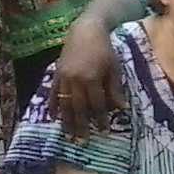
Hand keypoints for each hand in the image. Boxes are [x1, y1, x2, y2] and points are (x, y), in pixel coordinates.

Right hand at [52, 16, 126, 137]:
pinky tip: (53, 118)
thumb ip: (115, 89)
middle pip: (78, 108)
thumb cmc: (104, 49)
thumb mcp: (114, 68)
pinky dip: (53, 106)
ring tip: (68, 136)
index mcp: (91, 78)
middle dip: (81, 126)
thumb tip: (121, 109)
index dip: (100, 119)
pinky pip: (52, 93)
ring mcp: (63, 77)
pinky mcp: (56, 74)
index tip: (104, 131)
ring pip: (64, 104)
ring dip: (66, 121)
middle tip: (82, 142)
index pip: (97, 104)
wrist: (85, 31)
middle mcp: (75, 80)